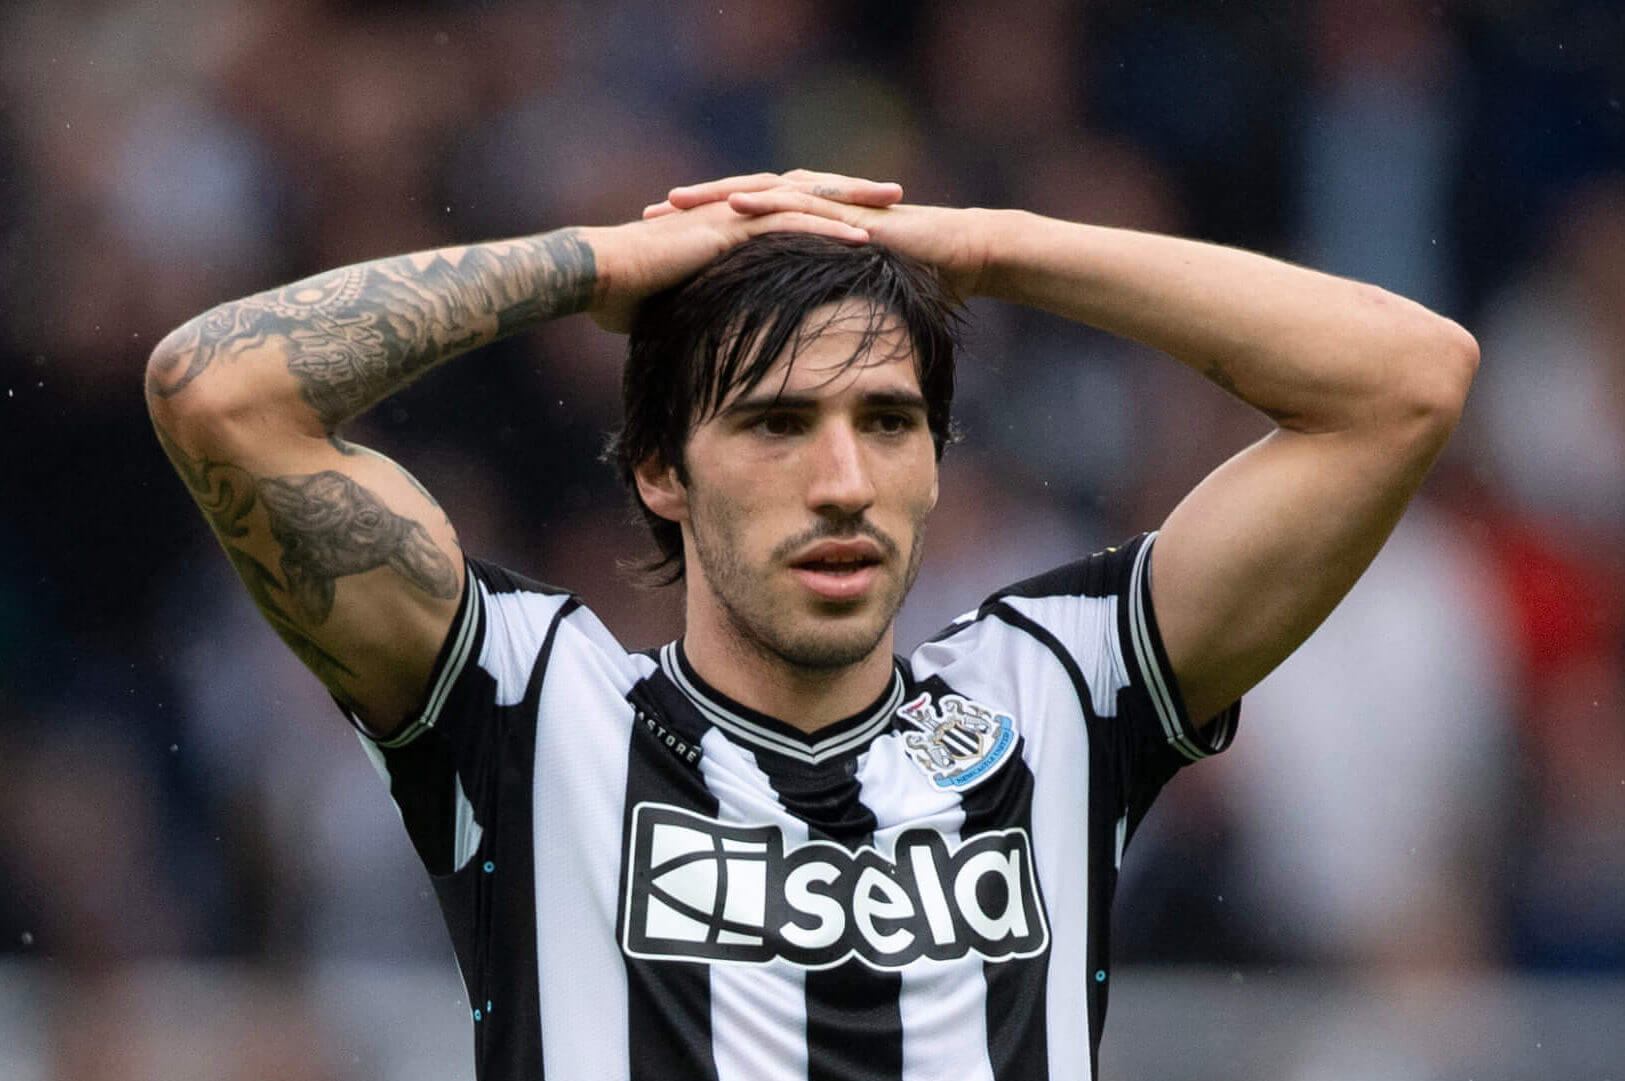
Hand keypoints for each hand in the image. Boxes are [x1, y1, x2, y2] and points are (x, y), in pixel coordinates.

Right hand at [584, 184, 872, 332]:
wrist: (596, 276)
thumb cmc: (623, 294)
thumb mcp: (675, 302)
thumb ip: (700, 307)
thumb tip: (706, 338)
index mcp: (728, 221)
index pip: (788, 208)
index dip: (826, 209)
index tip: (864, 214)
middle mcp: (735, 210)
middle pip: (807, 193)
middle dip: (853, 192)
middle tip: (896, 195)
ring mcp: (733, 215)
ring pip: (806, 200)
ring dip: (852, 202)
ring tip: (893, 206)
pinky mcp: (729, 228)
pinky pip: (788, 224)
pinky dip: (826, 228)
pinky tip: (862, 238)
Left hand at [647, 170, 992, 300]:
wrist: (965, 259)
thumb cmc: (916, 287)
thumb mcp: (853, 310)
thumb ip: (821, 326)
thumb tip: (797, 370)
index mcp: (805, 233)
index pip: (741, 230)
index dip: (699, 238)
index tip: (655, 251)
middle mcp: (811, 212)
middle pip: (739, 203)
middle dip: (692, 211)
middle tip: (643, 219)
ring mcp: (830, 206)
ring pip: (763, 193)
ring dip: (717, 196)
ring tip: (675, 203)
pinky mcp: (851, 209)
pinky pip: (805, 201)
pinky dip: (770, 200)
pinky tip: (738, 203)